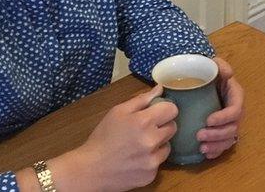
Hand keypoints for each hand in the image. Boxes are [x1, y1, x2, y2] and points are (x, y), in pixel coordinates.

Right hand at [20, 85, 176, 191]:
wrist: (91, 169)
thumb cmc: (103, 136)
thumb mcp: (118, 112)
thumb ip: (141, 99)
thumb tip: (160, 88)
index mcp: (144, 122)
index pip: (172, 110)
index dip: (165, 109)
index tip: (157, 112)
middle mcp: (152, 141)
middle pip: (173, 127)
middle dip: (162, 126)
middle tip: (145, 129)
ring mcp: (153, 160)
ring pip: (167, 146)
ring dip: (158, 144)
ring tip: (140, 145)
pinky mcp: (151, 175)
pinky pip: (159, 162)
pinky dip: (151, 160)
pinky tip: (136, 159)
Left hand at [197, 56, 243, 158]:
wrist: (201, 80)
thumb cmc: (208, 73)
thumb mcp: (214, 65)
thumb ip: (220, 65)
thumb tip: (228, 73)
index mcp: (236, 96)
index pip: (235, 110)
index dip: (224, 118)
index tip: (208, 120)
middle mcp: (236, 112)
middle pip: (233, 128)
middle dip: (217, 135)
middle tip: (199, 136)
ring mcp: (230, 123)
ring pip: (229, 139)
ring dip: (217, 146)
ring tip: (201, 148)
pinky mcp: (222, 132)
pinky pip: (223, 146)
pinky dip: (215, 152)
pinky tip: (205, 154)